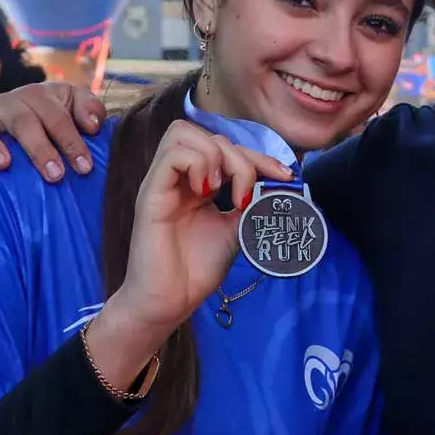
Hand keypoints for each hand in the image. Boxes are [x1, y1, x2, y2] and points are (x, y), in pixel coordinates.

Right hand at [0, 82, 107, 182]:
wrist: (27, 112)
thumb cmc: (57, 114)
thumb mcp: (76, 103)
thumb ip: (89, 108)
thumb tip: (92, 125)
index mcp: (40, 95)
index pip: (57, 117)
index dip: (71, 141)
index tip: (84, 167)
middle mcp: (11, 103)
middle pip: (24, 122)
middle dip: (40, 149)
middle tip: (55, 175)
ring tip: (2, 166)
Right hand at [101, 123, 292, 340]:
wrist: (169, 302)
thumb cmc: (197, 269)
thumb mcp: (236, 229)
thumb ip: (252, 203)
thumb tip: (280, 184)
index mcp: (197, 183)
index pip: (227, 147)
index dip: (259, 156)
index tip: (284, 176)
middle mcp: (178, 177)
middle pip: (209, 134)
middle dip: (240, 157)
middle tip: (246, 195)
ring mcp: (162, 182)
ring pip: (184, 132)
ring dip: (216, 156)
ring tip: (222, 191)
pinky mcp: (150, 193)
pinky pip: (173, 154)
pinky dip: (197, 165)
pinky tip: (205, 193)